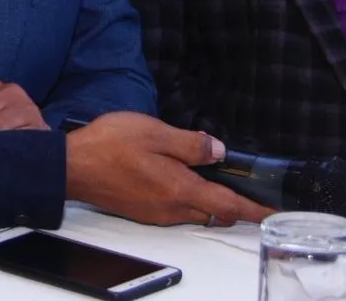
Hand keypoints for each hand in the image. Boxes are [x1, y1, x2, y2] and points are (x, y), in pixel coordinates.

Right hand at [65, 112, 270, 227]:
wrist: (71, 167)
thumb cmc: (109, 146)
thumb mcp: (155, 132)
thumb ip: (190, 144)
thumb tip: (218, 151)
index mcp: (180, 189)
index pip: (229, 205)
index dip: (255, 209)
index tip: (275, 211)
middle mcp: (172, 208)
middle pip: (215, 212)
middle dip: (236, 204)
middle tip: (251, 190)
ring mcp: (156, 213)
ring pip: (195, 211)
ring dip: (211, 200)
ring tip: (216, 179)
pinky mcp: (143, 211)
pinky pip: (176, 209)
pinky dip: (189, 198)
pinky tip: (181, 178)